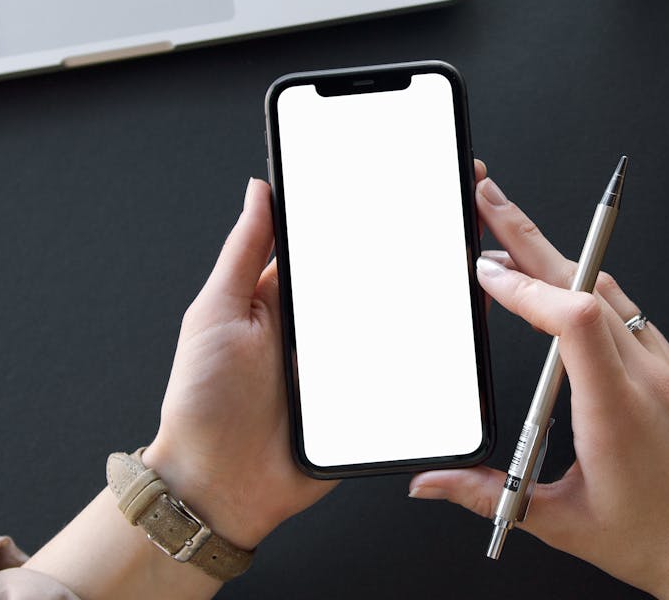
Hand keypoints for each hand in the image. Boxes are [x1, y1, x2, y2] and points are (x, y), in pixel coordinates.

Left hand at [143, 160, 488, 548]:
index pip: (334, 242)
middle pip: (378, 279)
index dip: (367, 212)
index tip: (402, 180)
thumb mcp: (215, 314)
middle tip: (453, 216)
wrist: (217, 488)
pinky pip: (410, 373)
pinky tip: (458, 333)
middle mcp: (322, 326)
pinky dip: (434, 356)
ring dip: (433, 298)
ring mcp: (349, 363)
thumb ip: (243, 252)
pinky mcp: (369, 401)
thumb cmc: (202, 404)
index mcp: (286, 296)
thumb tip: (259, 190)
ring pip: (403, 322)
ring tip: (466, 266)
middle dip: (416, 248)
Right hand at [409, 176, 668, 599]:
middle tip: (491, 198)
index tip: (485, 272)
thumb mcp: (559, 521)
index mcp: (617, 408)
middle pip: (587, 283)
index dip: (524, 286)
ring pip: (611, 290)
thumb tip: (432, 483)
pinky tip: (568, 287)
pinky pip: (631, 314)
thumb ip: (487, 494)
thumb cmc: (660, 541)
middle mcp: (648, 376)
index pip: (570, 318)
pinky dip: (591, 288)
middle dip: (531, 234)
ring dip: (561, 255)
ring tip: (517, 233)